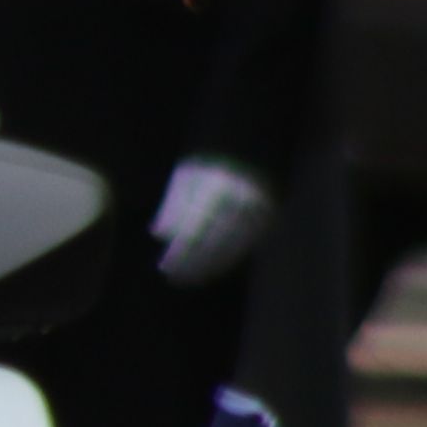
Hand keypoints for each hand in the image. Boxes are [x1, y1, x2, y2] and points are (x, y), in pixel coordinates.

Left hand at [151, 157, 273, 287]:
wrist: (249, 149)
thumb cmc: (210, 162)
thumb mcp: (186, 175)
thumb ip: (172, 204)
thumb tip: (158, 234)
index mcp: (216, 188)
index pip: (195, 230)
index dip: (180, 253)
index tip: (165, 268)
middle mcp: (239, 201)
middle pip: (213, 243)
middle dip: (193, 263)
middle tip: (175, 277)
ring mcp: (257, 210)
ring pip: (232, 248)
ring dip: (209, 266)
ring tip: (189, 277)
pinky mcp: (268, 218)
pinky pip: (247, 244)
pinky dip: (228, 259)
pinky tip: (211, 268)